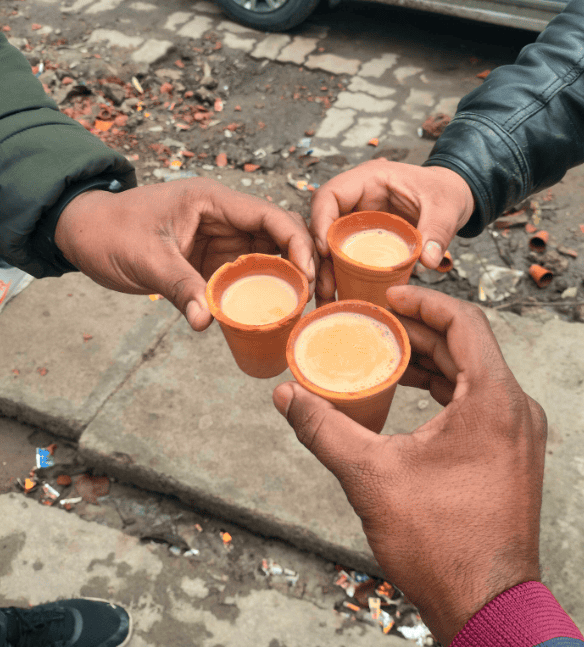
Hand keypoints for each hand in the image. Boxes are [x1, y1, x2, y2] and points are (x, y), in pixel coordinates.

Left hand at [54, 177, 316, 330]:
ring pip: (269, 255)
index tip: (307, 273)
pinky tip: (275, 309)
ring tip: (303, 306)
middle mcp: (224, 218)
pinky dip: (264, 289)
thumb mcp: (145, 258)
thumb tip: (205, 322)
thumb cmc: (110, 232)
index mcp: (212, 201)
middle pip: (278, 234)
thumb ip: (179, 287)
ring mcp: (221, 239)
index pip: (268, 215)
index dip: (295, 241)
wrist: (84, 234)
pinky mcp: (214, 260)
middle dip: (301, 261)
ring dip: (287, 277)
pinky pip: (248, 274)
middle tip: (313, 294)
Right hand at [272, 285, 545, 646]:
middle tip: (376, 323)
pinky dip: (446, 390)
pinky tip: (411, 394)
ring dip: (432, 361)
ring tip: (386, 355)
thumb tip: (288, 396)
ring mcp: (519, 433)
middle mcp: (517, 409)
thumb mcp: (371, 477)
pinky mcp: (512, 454)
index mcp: (495, 400)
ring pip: (474, 374)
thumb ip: (325, 428)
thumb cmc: (442, 545)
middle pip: (468, 346)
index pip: (465, 322)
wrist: (486, 604)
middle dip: (419, 331)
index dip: (423, 300)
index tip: (389, 295)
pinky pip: (480, 402)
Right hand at [310, 161, 474, 305]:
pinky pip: (345, 254)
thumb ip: (437, 231)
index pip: (330, 195)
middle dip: (318, 254)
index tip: (325, 251)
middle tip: (323, 284)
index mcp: (369, 180)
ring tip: (328, 296)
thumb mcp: (445, 208)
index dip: (321, 221)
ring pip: (329, 242)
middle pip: (322, 222)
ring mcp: (358, 218)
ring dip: (325, 269)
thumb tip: (428, 262)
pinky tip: (341, 295)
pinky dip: (340, 274)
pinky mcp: (363, 237)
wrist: (452, 198)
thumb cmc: (445, 192)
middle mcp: (357, 198)